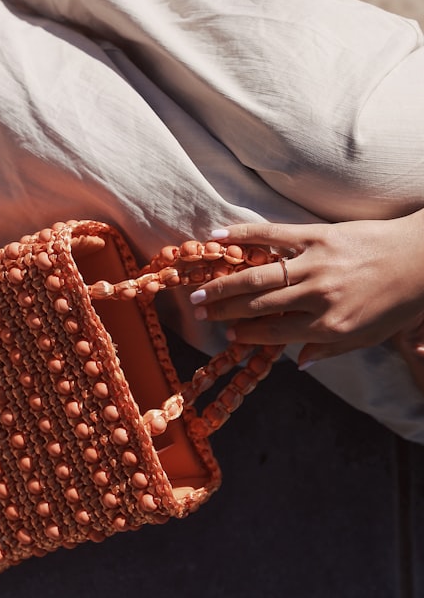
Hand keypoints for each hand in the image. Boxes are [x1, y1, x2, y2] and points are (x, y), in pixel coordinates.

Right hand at [189, 211, 423, 368]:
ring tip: (198, 291)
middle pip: (258, 305)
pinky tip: (216, 238)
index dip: (246, 333)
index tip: (226, 333)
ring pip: (257, 276)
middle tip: (199, 312)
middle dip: (223, 310)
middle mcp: (317, 296)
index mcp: (330, 325)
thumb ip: (331, 350)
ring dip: (222, 284)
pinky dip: (242, 235)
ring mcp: (315, 264)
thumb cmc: (398, 301)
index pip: (275, 332)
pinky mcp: (317, 235)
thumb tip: (298, 363)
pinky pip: (272, 234)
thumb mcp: (370, 337)